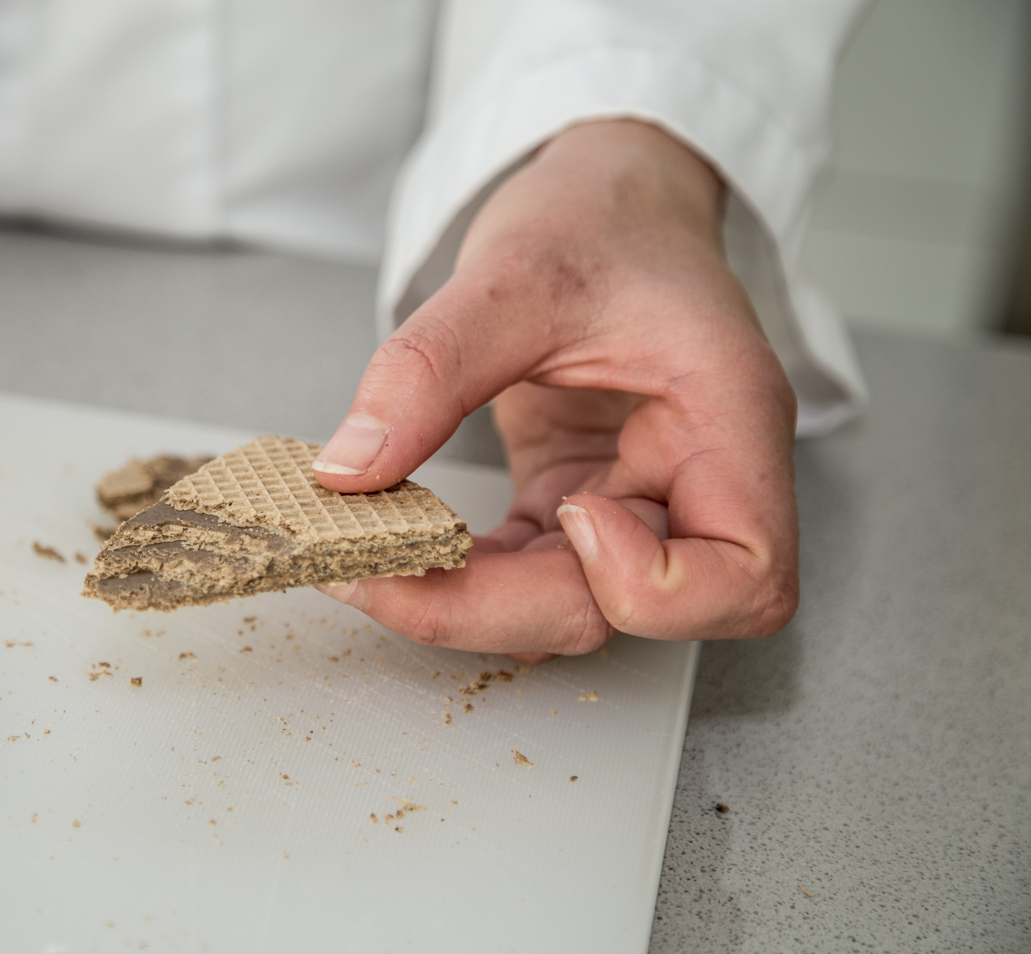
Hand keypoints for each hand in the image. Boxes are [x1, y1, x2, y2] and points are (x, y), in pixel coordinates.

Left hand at [312, 120, 797, 660]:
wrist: (603, 198)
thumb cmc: (599, 219)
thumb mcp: (511, 273)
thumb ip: (431, 369)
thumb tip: (350, 470)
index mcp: (730, 422)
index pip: (746, 575)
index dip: (655, 586)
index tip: (571, 511)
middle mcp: (696, 483)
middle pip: (636, 612)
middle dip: (504, 610)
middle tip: (382, 574)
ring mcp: (635, 502)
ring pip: (572, 609)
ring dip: (469, 607)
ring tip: (368, 563)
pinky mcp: (575, 505)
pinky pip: (526, 575)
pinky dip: (459, 578)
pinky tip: (394, 549)